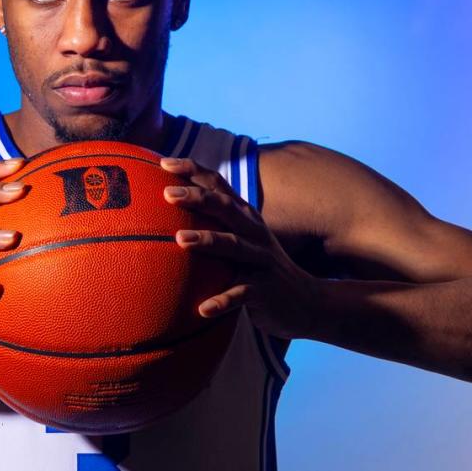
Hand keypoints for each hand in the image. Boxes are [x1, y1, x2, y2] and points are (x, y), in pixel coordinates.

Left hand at [160, 157, 319, 339]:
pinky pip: (241, 294)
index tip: (164, 163)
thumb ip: (216, 223)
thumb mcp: (243, 239)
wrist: (307, 301)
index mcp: (245, 217)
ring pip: (234, 246)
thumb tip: (172, 210)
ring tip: (181, 239)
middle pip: (226, 209)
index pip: (218, 186)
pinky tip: (202, 309)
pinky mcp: (264, 290)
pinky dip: (223, 301)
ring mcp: (260, 261)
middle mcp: (254, 233)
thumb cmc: (261, 267)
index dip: (193, 171)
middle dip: (198, 198)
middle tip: (168, 194)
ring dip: (209, 241)